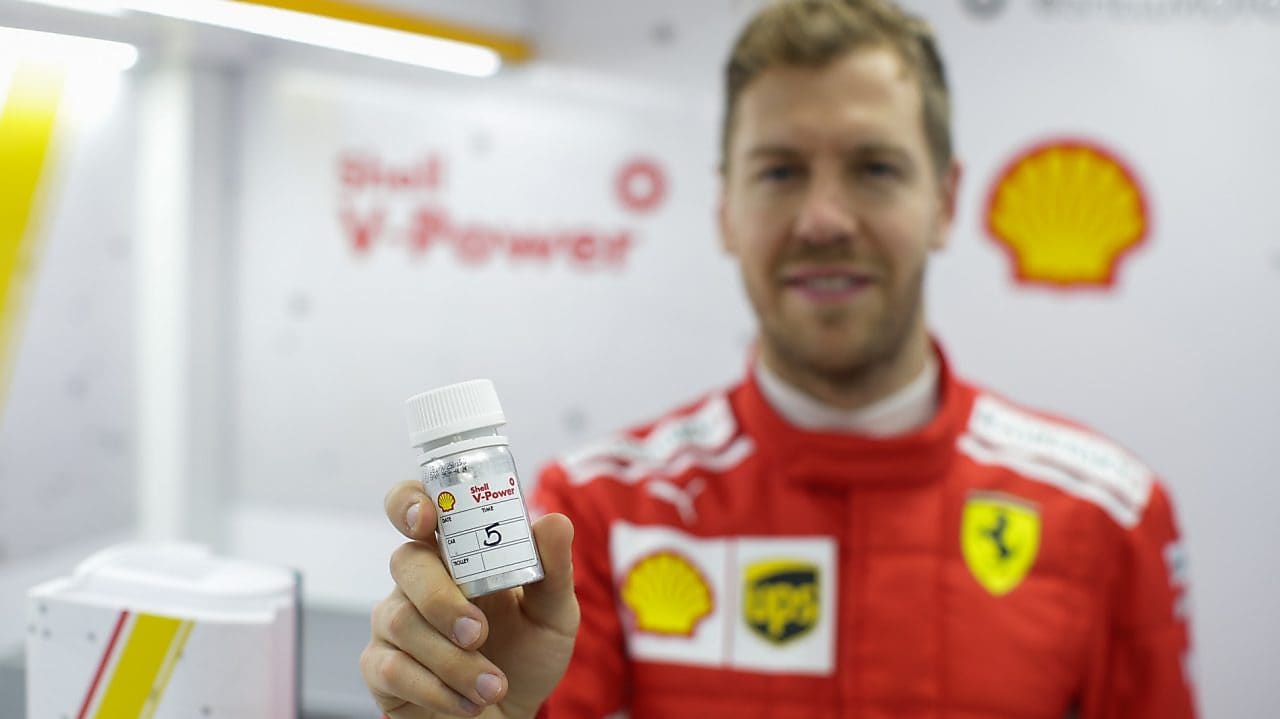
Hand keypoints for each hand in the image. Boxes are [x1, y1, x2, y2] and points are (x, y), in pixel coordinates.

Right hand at [361, 480, 578, 717]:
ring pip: (403, 622)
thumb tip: (555, 522)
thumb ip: (553, 570)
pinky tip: (467, 702)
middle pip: (406, 562)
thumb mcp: (554, 614)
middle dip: (442, 599)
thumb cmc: (526, 654)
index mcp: (454, 554)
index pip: (415, 508)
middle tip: (478, 633)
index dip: (409, 501)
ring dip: (454, 660)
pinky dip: (437, 689)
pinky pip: (392, 669)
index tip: (425, 518)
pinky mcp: (381, 668)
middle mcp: (417, 581)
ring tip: (492, 685)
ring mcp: (393, 622)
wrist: (511, 715)